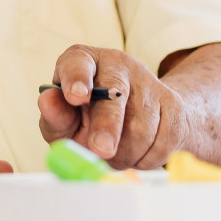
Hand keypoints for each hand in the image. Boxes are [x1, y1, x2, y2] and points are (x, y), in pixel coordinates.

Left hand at [39, 45, 190, 168]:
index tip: (75, 96)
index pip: (78, 63)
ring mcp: (149, 82)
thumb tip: (47, 102)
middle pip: (115, 96)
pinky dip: (143, 159)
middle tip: (100, 150)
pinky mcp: (173, 105)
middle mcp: (118, 65)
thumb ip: (55, 115)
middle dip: (107, 126)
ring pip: (140, 127)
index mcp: (83, 61)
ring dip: (122, 155)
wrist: (138, 120)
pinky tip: (134, 153)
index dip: (77, 79)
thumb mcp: (65, 119)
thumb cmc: (87, 118)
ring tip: (111, 155)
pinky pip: (161, 143)